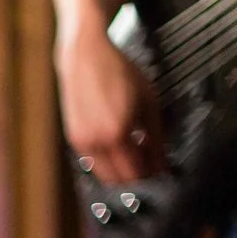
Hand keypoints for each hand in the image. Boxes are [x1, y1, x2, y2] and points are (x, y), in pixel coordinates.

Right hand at [54, 14, 160, 182]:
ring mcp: (81, 143)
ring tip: (135, 147)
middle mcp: (96, 143)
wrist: (85, 57)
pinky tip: (119, 139)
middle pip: (118, 180)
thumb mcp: (148, 102)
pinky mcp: (74, 139)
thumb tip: (162, 162)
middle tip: (149, 160)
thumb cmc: (117, 72)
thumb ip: (157, 136)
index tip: (161, 168)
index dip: (151, 173)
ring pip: (104, 174)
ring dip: (120, 168)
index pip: (136, 172)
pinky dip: (108, 157)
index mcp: (116, 134)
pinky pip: (93, 161)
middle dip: (135, 174)